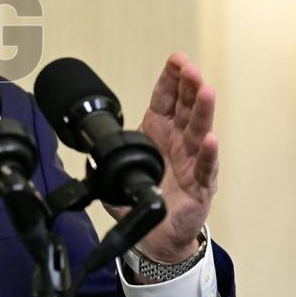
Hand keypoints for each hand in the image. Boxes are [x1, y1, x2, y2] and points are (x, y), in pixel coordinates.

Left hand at [108, 52, 218, 266]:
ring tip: (205, 91)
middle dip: (189, 85)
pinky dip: (207, 153)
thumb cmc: (144, 198)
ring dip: (203, 110)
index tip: (176, 59)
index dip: (171, 79)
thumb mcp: (118, 174)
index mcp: (158, 132)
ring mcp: (192, 161)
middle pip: (186, 108)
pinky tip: (209, 138)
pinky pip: (205, 167)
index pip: (166, 99)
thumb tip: (86, 153)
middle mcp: (178, 142)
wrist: (157, 237)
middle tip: (190, 67)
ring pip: (199, 131)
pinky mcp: (201, 185)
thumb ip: (103, 162)